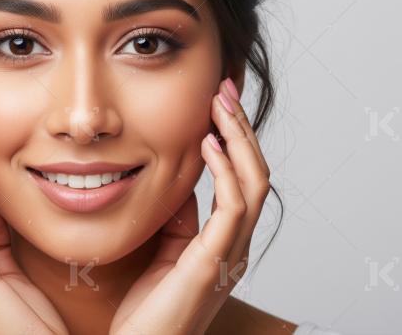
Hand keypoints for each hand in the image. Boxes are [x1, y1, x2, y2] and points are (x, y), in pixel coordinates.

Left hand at [109, 79, 270, 334]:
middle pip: (255, 173)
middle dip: (241, 128)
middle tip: (225, 89)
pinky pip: (232, 207)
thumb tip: (184, 183)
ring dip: (239, 139)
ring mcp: (229, 255)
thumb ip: (180, 220)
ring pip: (253, 183)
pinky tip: (209, 144)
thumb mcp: (164, 253)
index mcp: (223, 243)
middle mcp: (235, 246)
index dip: (234, 139)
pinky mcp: (213, 264)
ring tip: (221, 104)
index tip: (217, 103)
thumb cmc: (146, 312)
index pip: (241, 179)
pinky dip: (226, 170)